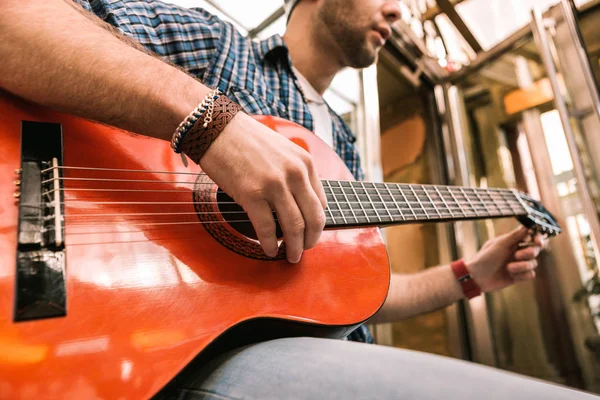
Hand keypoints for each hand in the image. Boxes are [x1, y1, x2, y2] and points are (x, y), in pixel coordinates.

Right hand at [199, 112, 326, 262]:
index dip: (316, 223)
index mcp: (304, 162)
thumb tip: (298, 203)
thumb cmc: (245, 139)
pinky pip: (267, 229)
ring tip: (291, 256)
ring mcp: (274, 185)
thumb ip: (294, 173)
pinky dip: (271, 244)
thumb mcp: (282, 151)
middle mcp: (295, 173)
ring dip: (295, 248)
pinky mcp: (252, 194)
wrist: (216, 128)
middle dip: (311, 241)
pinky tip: (270, 250)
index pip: (321, 202)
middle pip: (313, 218)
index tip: (309, 233)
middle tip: (304, 251)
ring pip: (294, 227)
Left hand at [466, 226, 545, 292]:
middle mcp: (518, 251)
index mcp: (513, 241)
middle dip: (528, 253)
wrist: (477, 277)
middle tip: (516, 256)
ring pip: (533, 263)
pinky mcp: (519, 275)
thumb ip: (515, 236)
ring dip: (522, 266)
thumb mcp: (499, 244)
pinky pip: (530, 274)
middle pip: (535, 250)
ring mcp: (519, 263)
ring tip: (508, 268)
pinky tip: (510, 275)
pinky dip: (521, 275)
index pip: (531, 236)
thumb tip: (527, 225)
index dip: (538, 238)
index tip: (538, 242)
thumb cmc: (485, 257)